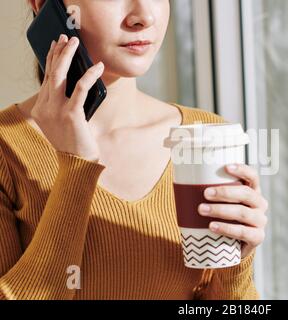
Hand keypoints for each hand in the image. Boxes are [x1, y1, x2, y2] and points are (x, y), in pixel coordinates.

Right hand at [30, 34, 103, 161]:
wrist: (77, 164)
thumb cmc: (75, 142)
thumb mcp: (64, 121)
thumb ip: (64, 103)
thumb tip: (77, 82)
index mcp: (41, 108)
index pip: (46, 78)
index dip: (52, 59)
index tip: (57, 45)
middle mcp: (44, 107)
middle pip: (50, 73)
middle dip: (58, 52)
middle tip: (66, 38)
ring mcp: (55, 111)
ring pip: (60, 76)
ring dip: (67, 57)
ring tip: (75, 44)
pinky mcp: (71, 114)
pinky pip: (80, 89)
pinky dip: (89, 76)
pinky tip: (97, 67)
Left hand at [198, 164, 268, 258]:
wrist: (231, 247)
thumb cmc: (223, 219)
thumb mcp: (221, 203)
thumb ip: (212, 192)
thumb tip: (183, 178)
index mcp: (253, 191)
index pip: (252, 176)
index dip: (242, 170)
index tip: (226, 167)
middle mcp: (260, 204)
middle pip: (246, 194)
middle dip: (225, 192)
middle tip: (205, 193)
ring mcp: (260, 221)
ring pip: (243, 213)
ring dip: (221, 210)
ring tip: (202, 210)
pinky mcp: (257, 238)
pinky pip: (243, 232)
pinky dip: (226, 229)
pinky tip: (212, 226)